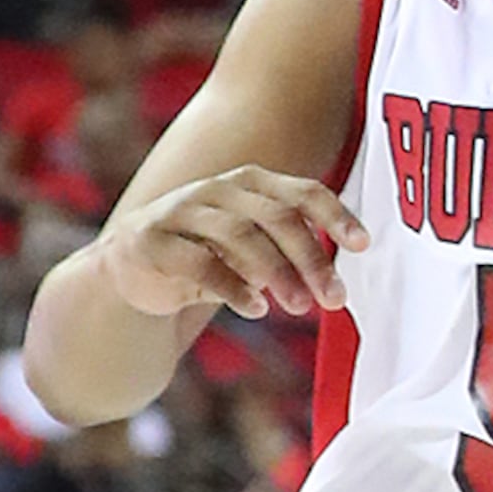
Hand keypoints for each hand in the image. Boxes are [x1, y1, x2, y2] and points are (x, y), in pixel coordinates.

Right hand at [96, 168, 366, 319]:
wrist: (128, 267)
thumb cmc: (207, 254)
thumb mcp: (250, 248)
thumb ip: (287, 251)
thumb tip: (337, 279)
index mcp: (251, 182)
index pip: (304, 192)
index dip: (336, 216)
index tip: (364, 245)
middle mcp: (218, 189)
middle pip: (278, 216)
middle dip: (312, 258)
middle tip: (335, 298)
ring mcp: (181, 210)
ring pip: (241, 234)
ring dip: (278, 273)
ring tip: (301, 306)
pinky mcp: (151, 241)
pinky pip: (199, 262)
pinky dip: (233, 287)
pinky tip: (256, 309)